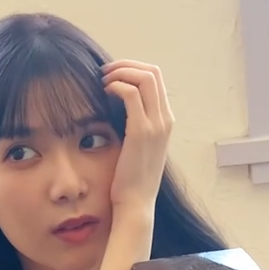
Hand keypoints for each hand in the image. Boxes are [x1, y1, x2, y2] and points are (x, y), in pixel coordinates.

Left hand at [102, 60, 173, 211]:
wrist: (136, 204)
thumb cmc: (131, 180)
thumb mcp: (138, 149)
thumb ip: (135, 127)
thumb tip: (117, 109)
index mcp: (166, 123)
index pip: (156, 80)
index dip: (133, 70)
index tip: (112, 77)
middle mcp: (165, 120)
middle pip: (153, 72)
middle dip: (126, 65)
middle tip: (104, 73)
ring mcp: (156, 125)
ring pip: (144, 77)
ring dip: (120, 72)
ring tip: (102, 80)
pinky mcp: (141, 131)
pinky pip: (130, 93)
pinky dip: (116, 85)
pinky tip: (103, 92)